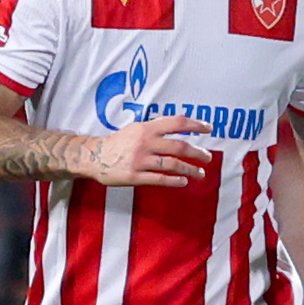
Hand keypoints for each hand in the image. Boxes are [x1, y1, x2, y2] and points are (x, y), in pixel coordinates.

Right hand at [88, 110, 212, 189]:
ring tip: (200, 173)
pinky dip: (174, 181)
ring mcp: (139, 160)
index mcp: (147, 128)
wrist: (95, 157)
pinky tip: (183, 182)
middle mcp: (145, 142)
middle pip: (179, 146)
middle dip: (197, 153)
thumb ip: (156, 129)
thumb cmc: (119, 143)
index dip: (195, 124)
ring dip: (190, 169)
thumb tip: (181, 127)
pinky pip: (159, 179)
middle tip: (207, 157)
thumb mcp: (137, 129)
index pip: (177, 122)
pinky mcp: (134, 176)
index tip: (208, 128)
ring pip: (172, 164)